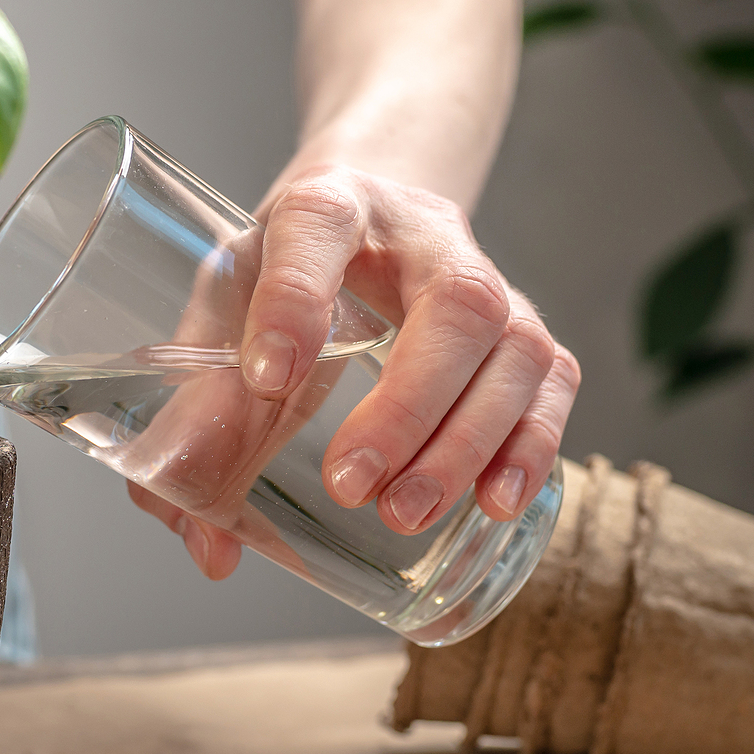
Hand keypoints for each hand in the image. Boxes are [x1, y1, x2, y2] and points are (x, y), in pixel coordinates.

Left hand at [131, 164, 579, 579]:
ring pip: (514, 346)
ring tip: (406, 510)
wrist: (360, 219)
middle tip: (351, 485)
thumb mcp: (222, 307)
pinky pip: (554, 379)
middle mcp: (420, 230)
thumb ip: (199, 414)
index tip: (266, 377)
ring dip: (467, 441)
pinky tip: (493, 501)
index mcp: (326, 204)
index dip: (294, 300)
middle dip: (407, 406)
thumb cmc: (283, 269)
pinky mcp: (523, 323)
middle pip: (451, 302)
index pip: (316, 227)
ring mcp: (486, 274)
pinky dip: (532, 444)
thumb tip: (211, 549)